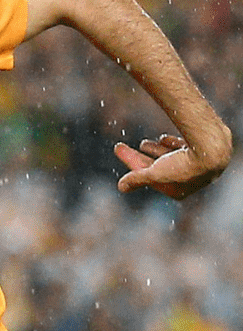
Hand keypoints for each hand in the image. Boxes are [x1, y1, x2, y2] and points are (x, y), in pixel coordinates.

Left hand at [114, 132, 230, 199]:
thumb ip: (137, 179)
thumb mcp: (154, 174)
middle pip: (157, 168)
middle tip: (119, 146)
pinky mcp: (205, 153)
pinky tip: (164, 139)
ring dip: (154, 150)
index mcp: (178, 191)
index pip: (147, 178)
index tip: (118, 149)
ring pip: (171, 158)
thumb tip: (122, 187)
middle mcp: (190, 182)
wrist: (213, 148)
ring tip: (143, 143)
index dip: (130, 162)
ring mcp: (199, 167)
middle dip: (138, 157)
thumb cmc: (183, 165)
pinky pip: (185, 150)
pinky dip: (173, 145)